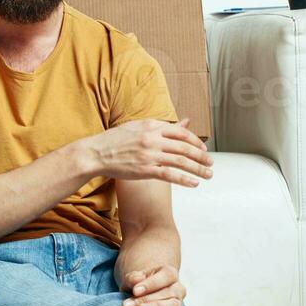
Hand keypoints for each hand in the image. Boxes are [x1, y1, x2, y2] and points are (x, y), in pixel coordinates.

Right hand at [89, 117, 210, 187]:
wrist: (95, 153)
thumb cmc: (115, 140)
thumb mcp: (138, 127)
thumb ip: (162, 126)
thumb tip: (185, 122)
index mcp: (151, 126)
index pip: (181, 132)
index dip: (195, 141)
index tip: (203, 149)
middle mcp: (152, 139)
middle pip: (185, 147)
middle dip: (201, 156)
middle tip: (210, 163)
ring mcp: (149, 155)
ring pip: (181, 161)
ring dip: (198, 169)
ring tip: (208, 175)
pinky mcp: (144, 170)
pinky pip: (169, 175)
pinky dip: (184, 179)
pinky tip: (194, 183)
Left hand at [120, 264, 185, 305]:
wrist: (142, 296)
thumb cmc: (139, 285)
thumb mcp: (133, 278)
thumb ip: (133, 278)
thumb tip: (137, 280)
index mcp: (170, 274)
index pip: (166, 276)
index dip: (151, 283)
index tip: (135, 291)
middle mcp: (177, 288)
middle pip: (168, 292)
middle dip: (147, 299)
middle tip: (129, 305)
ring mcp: (178, 303)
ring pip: (172, 305)